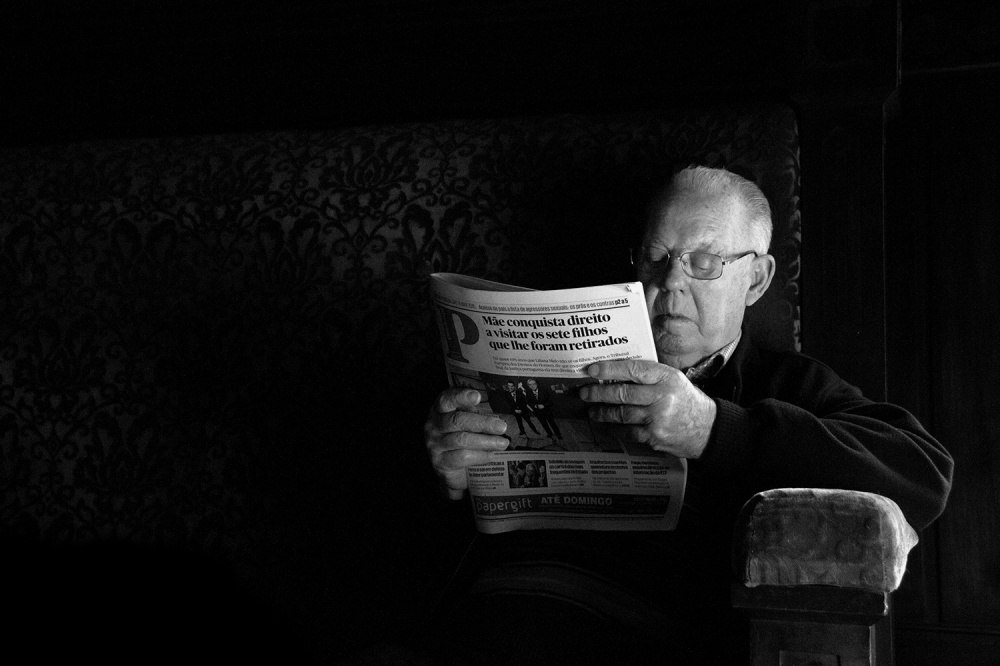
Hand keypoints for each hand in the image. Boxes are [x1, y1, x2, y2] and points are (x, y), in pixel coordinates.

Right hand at [424, 388, 509, 499]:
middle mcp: (433, 425)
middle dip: (482, 423)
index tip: (477, 396)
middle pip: (457, 420)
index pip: (447, 399)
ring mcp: (435, 444)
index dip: (461, 397)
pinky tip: (492, 455)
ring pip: (461, 440)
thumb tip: (498, 417)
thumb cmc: (462, 439)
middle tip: (501, 427)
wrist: (451, 469)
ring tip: (502, 443)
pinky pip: (462, 457)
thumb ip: (476, 416)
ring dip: (486, 441)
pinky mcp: (440, 462)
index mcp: (440, 410)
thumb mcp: (467, 423)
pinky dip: (480, 456)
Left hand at [578, 359, 716, 458]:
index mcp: (667, 378)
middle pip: (623, 394)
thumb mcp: (672, 379)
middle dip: (599, 393)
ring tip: (592, 410)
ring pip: (621, 414)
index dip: (609, 369)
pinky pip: (627, 432)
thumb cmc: (685, 399)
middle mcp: (662, 397)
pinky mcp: (654, 437)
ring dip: (602, 412)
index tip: (592, 370)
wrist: (707, 429)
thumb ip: (648, 376)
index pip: (633, 370)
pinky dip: (614, 428)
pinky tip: (607, 425)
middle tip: (584, 392)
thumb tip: (614, 373)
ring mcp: (658, 419)